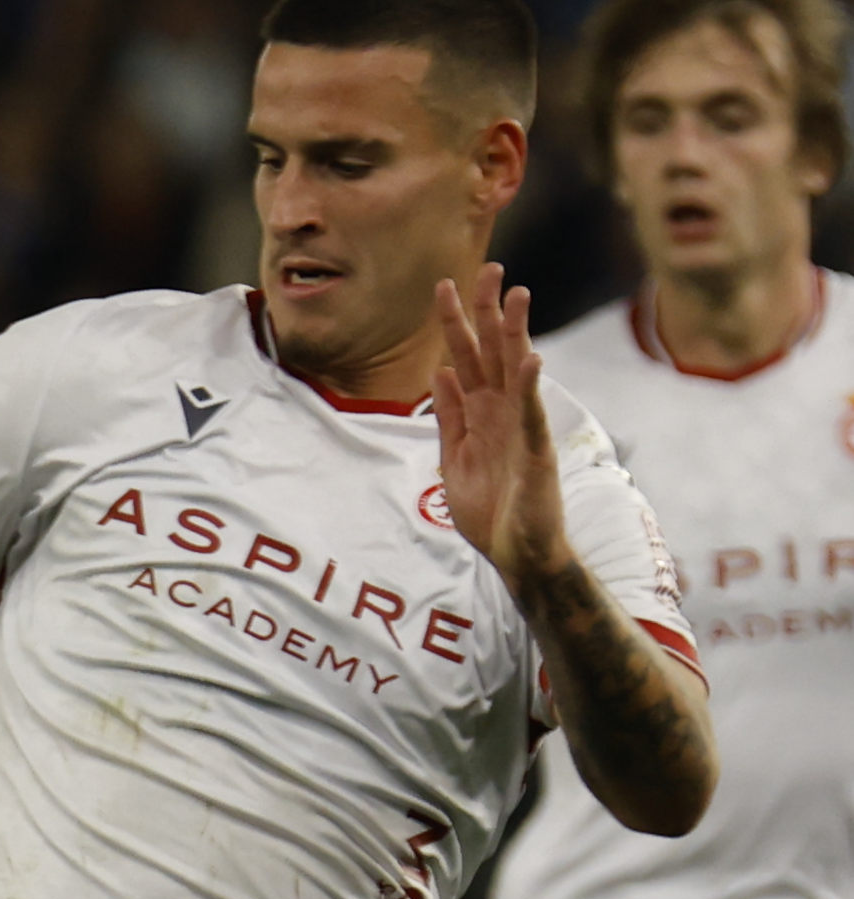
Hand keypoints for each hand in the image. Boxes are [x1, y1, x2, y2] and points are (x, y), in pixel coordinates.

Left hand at [429, 269, 568, 587]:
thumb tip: (440, 373)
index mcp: (480, 412)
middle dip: (487, 311)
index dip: (455, 323)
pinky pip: (531, 415)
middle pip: (493, 352)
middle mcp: (503, 412)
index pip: (466, 357)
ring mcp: (522, 429)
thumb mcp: (455, 458)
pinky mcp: (536, 453)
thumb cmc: (489, 510)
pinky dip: (529, 387)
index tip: (444, 285)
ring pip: (517, 372)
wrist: (515, 554)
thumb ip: (449, 417)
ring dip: (515, 334)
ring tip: (516, 294)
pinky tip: (530, 358)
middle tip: (487, 267)